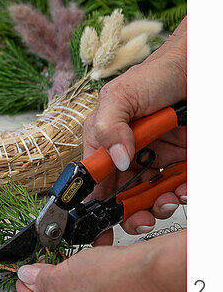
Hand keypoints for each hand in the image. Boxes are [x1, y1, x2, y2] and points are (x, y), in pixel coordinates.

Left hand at [16, 229, 185, 291]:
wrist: (157, 271)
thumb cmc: (115, 279)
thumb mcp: (65, 276)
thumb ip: (43, 278)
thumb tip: (26, 276)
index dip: (24, 288)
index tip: (20, 275)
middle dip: (49, 273)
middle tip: (42, 260)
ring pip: (80, 279)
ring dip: (74, 261)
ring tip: (74, 247)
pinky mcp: (120, 287)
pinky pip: (101, 272)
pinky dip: (97, 257)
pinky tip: (101, 242)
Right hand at [82, 17, 186, 231]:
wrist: (198, 64)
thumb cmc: (157, 73)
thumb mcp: (119, 96)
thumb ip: (107, 129)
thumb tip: (114, 162)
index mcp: (106, 147)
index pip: (94, 185)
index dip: (93, 210)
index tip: (99, 227)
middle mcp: (127, 157)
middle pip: (121, 200)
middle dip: (130, 215)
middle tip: (142, 220)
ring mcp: (154, 160)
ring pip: (149, 199)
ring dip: (157, 206)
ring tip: (168, 199)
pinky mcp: (180, 161)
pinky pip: (177, 187)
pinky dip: (180, 193)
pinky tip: (182, 188)